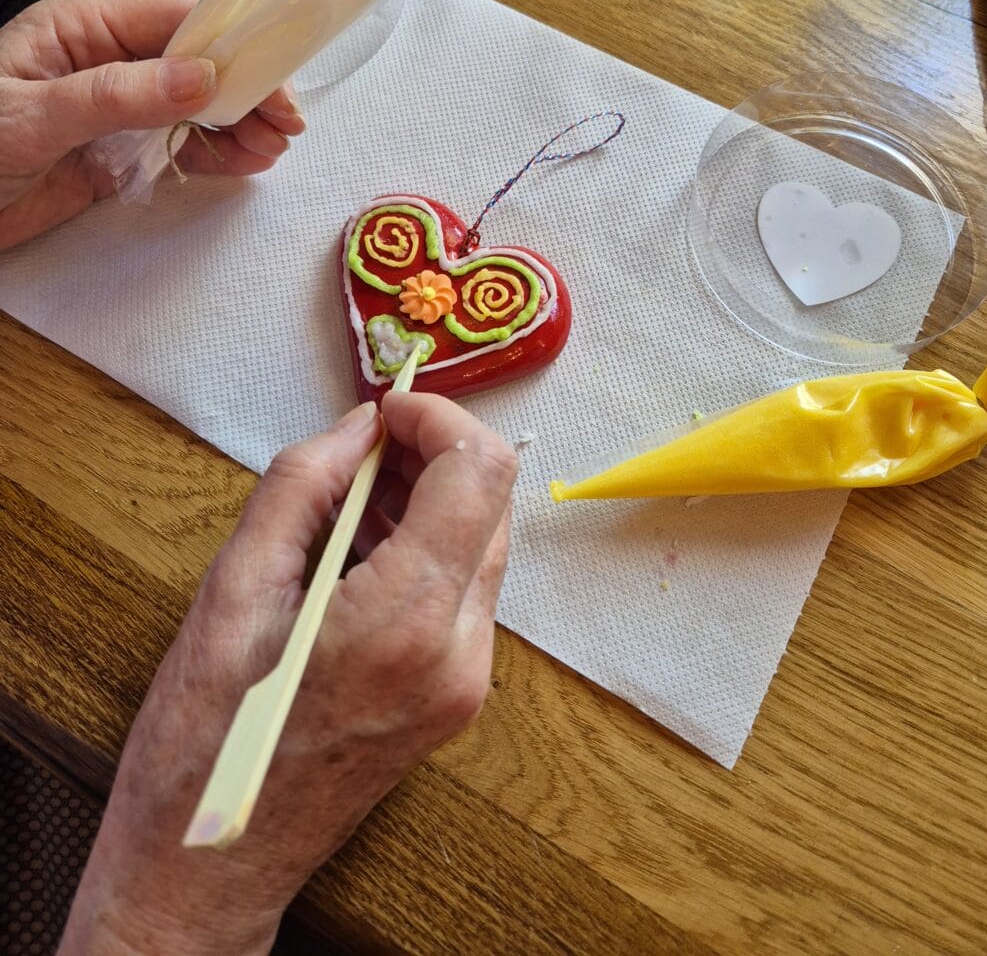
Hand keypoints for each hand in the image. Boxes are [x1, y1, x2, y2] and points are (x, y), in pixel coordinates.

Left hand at [0, 0, 304, 249]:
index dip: (233, 42)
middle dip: (245, 89)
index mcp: (81, 30)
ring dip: (238, 124)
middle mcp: (105, 63)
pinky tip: (243, 163)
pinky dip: (213, 154)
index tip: (278, 71)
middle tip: (287, 123)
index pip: (174, 19)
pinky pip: (175, 146)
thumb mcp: (35, 115)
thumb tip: (203, 76)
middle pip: (194, 63)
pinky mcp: (113, 158)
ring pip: (194, 107)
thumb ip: (118, 95)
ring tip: (273, 150)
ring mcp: (112, 112)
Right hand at [61, 393, 515, 955]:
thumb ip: (306, 484)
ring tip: (346, 504)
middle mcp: (458, 651)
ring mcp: (465, 680)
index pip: (479, 473)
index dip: (439, 419)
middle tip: (363, 450)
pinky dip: (423, 550)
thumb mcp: (236, 587)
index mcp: (407, 619)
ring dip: (428, 501)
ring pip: (481, 544)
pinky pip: (462, 591)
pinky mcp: (456, 695)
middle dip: (434, 455)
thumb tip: (362, 427)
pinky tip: (357, 553)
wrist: (210, 865)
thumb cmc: (206, 737)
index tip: (389, 410)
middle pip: (492, 504)